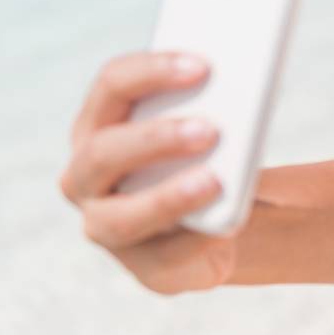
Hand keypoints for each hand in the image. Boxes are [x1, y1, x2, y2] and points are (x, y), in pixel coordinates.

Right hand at [58, 51, 236, 294]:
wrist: (222, 216)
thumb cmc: (207, 155)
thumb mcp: (206, 126)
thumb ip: (213, 104)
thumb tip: (247, 86)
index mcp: (98, 125)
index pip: (112, 86)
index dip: (151, 72)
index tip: (203, 66)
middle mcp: (86, 177)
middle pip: (104, 152)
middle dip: (155, 139)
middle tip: (210, 130)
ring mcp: (105, 227)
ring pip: (120, 218)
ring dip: (168, 198)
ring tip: (214, 182)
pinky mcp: (144, 268)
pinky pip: (165, 258)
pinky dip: (198, 240)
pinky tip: (226, 228)